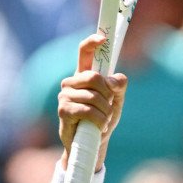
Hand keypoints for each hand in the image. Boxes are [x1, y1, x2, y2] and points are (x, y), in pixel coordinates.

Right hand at [57, 32, 127, 168]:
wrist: (93, 143)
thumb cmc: (103, 118)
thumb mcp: (117, 100)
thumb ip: (119, 86)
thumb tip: (113, 80)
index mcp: (84, 75)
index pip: (84, 53)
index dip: (92, 42)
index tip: (103, 38)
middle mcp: (72, 83)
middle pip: (94, 77)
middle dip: (108, 94)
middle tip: (109, 106)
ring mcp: (65, 96)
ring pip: (94, 96)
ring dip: (106, 111)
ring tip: (104, 120)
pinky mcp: (64, 111)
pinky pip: (88, 111)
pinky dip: (100, 120)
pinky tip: (99, 126)